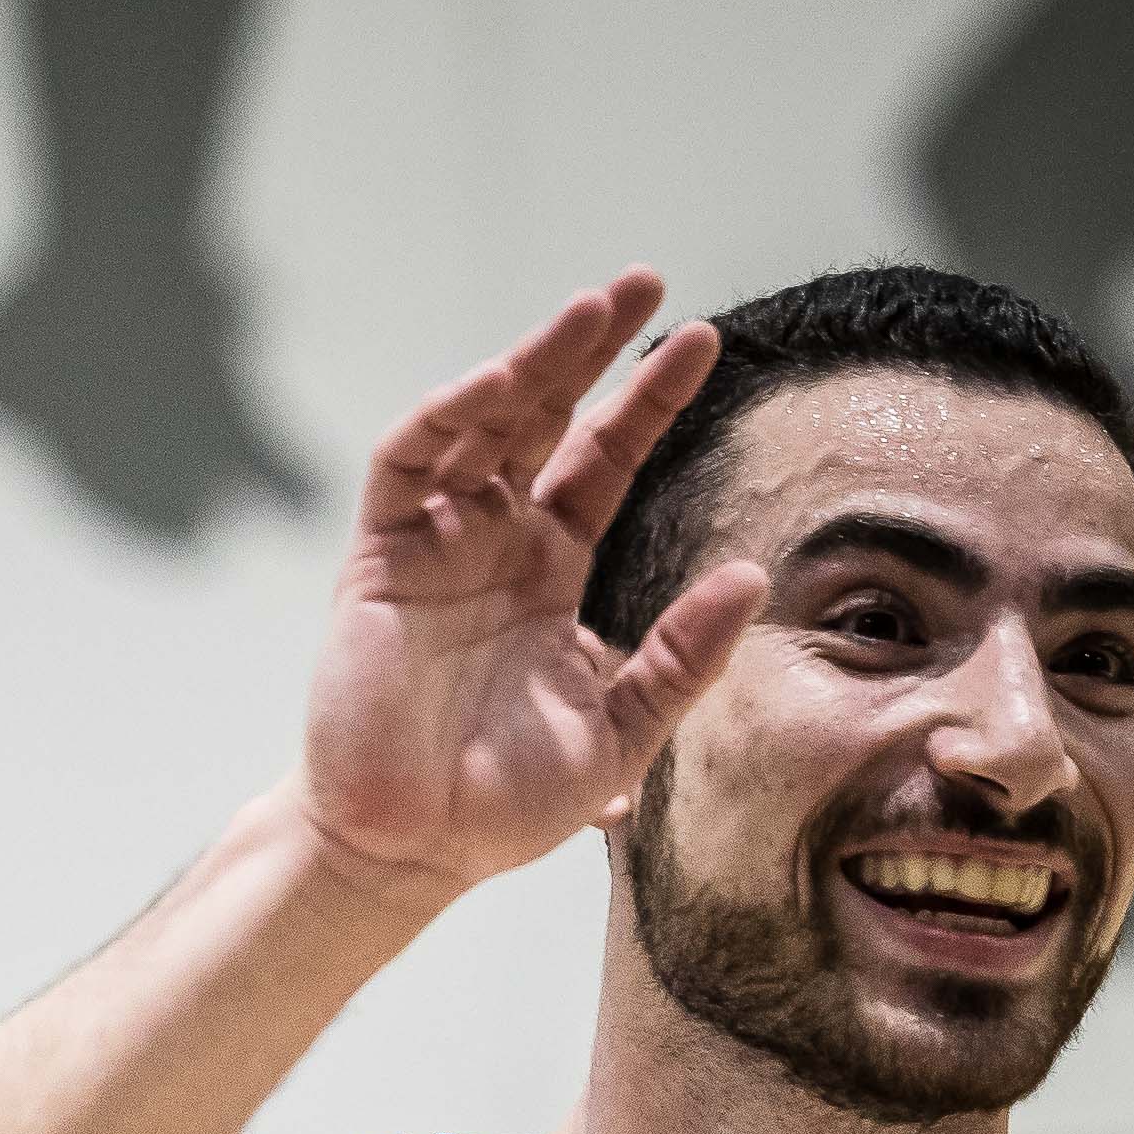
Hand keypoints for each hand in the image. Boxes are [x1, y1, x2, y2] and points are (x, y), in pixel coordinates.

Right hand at [294, 271, 766, 895]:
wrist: (411, 851)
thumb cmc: (506, 804)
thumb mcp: (623, 728)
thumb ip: (684, 655)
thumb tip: (754, 574)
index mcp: (550, 571)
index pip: (604, 462)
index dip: (647, 402)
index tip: (704, 344)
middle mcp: (493, 543)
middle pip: (544, 418)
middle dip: (588, 349)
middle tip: (643, 282)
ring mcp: (434, 546)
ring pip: (481, 424)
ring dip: (530, 362)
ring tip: (588, 309)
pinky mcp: (378, 563)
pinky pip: (406, 467)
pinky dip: (444, 419)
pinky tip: (496, 383)